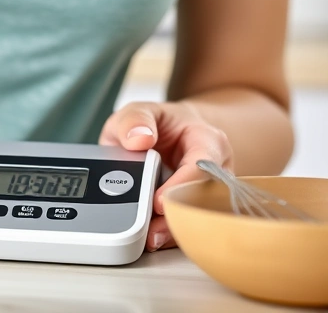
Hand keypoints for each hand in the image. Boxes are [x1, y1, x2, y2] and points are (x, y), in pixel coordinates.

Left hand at [99, 101, 232, 251]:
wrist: (170, 135)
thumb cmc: (158, 124)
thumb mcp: (139, 111)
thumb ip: (134, 120)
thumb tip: (138, 139)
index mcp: (207, 140)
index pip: (202, 165)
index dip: (180, 185)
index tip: (157, 201)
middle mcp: (218, 168)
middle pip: (204, 198)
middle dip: (178, 216)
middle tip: (151, 233)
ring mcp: (212, 191)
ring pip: (200, 216)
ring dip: (175, 231)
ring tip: (150, 240)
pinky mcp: (201, 208)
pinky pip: (192, 224)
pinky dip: (173, 233)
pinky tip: (155, 239)